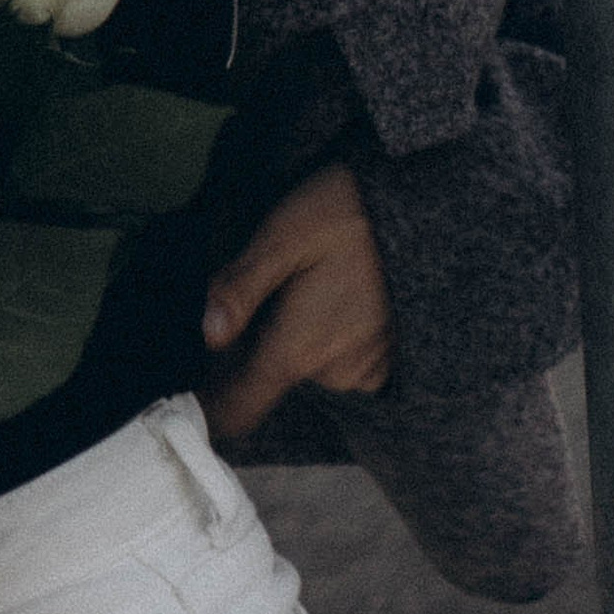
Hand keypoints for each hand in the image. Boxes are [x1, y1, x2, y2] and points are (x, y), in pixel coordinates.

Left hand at [201, 163, 391, 443]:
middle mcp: (334, 374)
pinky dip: (330, 336)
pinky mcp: (389, 364)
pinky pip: (339, 362)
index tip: (187, 392)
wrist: (426, 204)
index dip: (207, 407)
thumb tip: (206, 336)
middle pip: (268, 376)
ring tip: (311, 279)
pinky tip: (338, 291)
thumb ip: (241, 288)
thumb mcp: (283, 234)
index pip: (238, 409)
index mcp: (298, 349)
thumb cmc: (347, 212)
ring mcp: (366, 373)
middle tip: (267, 286)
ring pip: (305, 366)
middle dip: (256, 341)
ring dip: (296, 335)